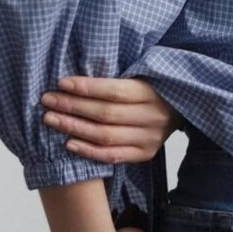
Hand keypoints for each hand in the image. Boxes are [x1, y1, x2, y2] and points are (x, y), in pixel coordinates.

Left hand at [39, 75, 184, 163]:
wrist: (184, 108)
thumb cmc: (156, 86)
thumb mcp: (145, 75)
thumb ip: (119, 76)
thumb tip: (78, 76)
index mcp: (152, 93)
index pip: (114, 91)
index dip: (86, 88)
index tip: (62, 83)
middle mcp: (153, 117)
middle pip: (106, 114)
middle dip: (72, 106)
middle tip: (48, 100)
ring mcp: (150, 138)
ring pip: (105, 136)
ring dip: (74, 127)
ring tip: (51, 119)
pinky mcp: (146, 154)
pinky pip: (112, 156)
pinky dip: (88, 151)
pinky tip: (68, 143)